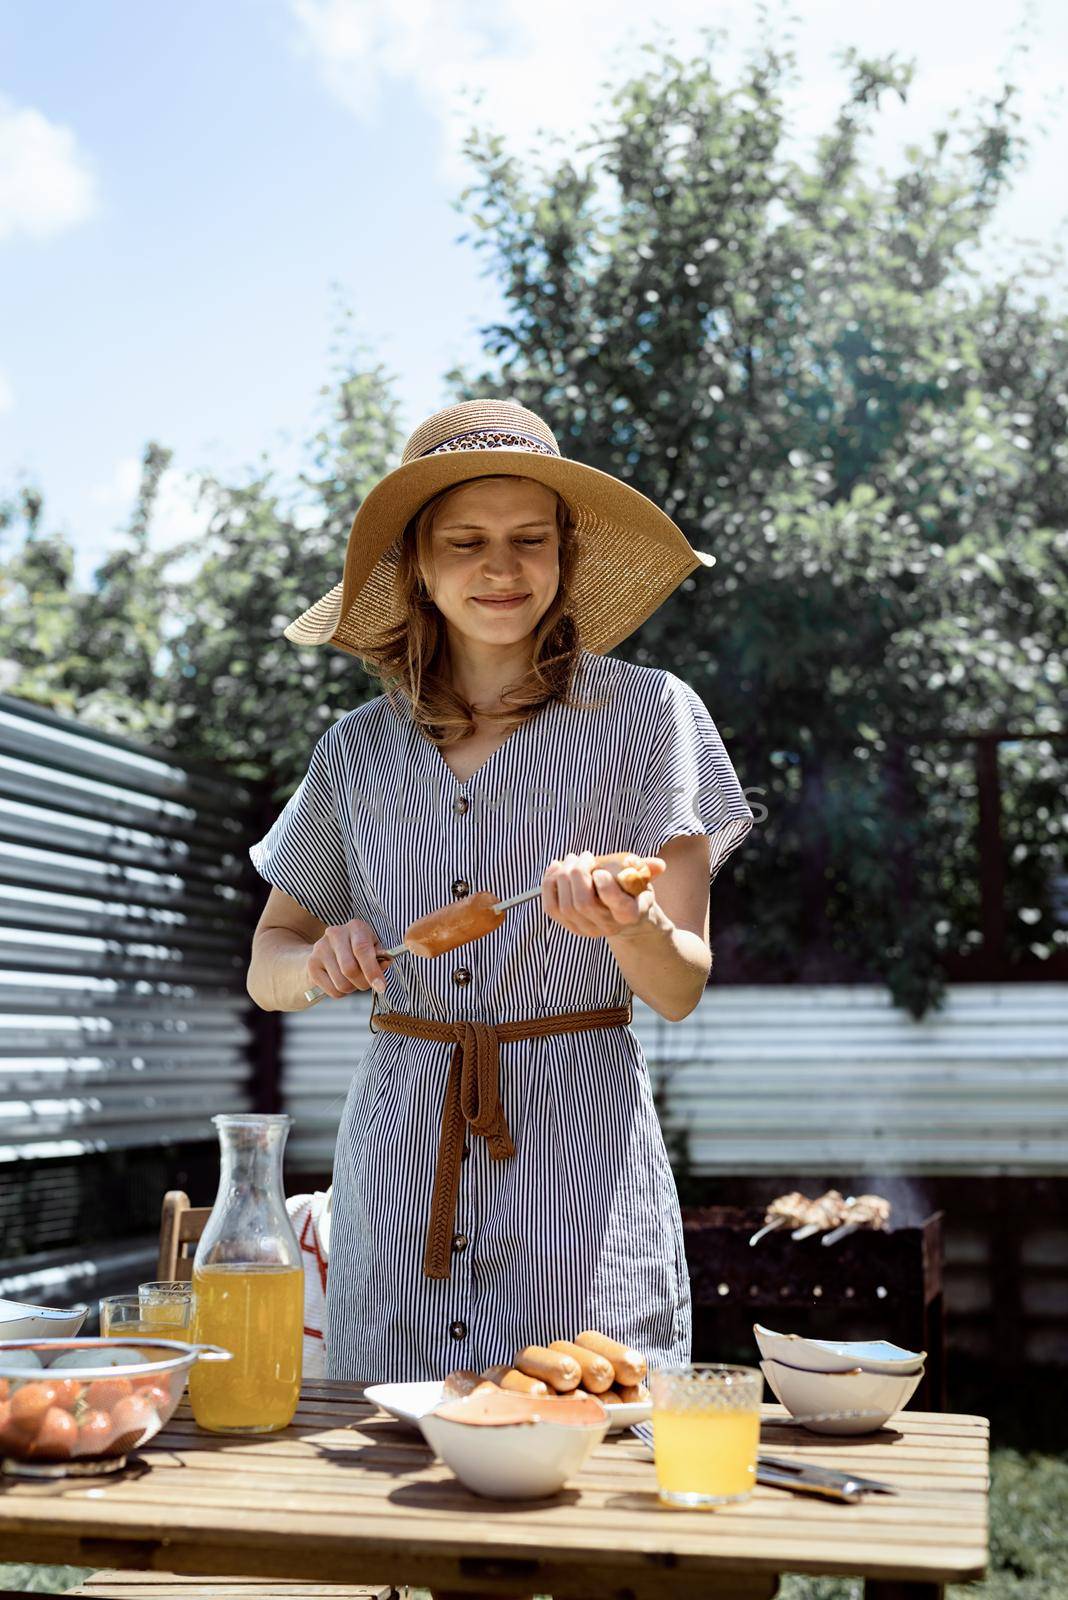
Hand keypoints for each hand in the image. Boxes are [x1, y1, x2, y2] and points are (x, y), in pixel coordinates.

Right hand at [307, 917, 391, 997]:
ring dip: (352, 988)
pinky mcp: (311, 964)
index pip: (362, 949)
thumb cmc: (356, 951)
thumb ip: (380, 957)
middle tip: (367, 984)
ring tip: (352, 980)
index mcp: (355, 927)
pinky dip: (341, 993)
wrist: (327, 952)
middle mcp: (335, 933)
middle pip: (350, 969)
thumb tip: (385, 964)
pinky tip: (339, 981)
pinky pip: (332, 990)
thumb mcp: (372, 949)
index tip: (381, 987)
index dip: (372, 971)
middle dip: (363, 983)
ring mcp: (320, 948)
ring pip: (342, 983)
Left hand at [541, 851, 666, 941]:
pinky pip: (551, 908)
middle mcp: (607, 926)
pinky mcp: (568, 925)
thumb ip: (647, 870)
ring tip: (571, 859)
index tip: (600, 870)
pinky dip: (549, 885)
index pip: (619, 906)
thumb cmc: (631, 891)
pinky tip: (555, 868)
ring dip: (563, 876)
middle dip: (578, 874)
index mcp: (630, 914)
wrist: (620, 917)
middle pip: (584, 904)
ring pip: (565, 906)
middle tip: (584, 856)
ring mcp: (586, 929)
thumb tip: (659, 865)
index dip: (606, 888)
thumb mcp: (642, 880)